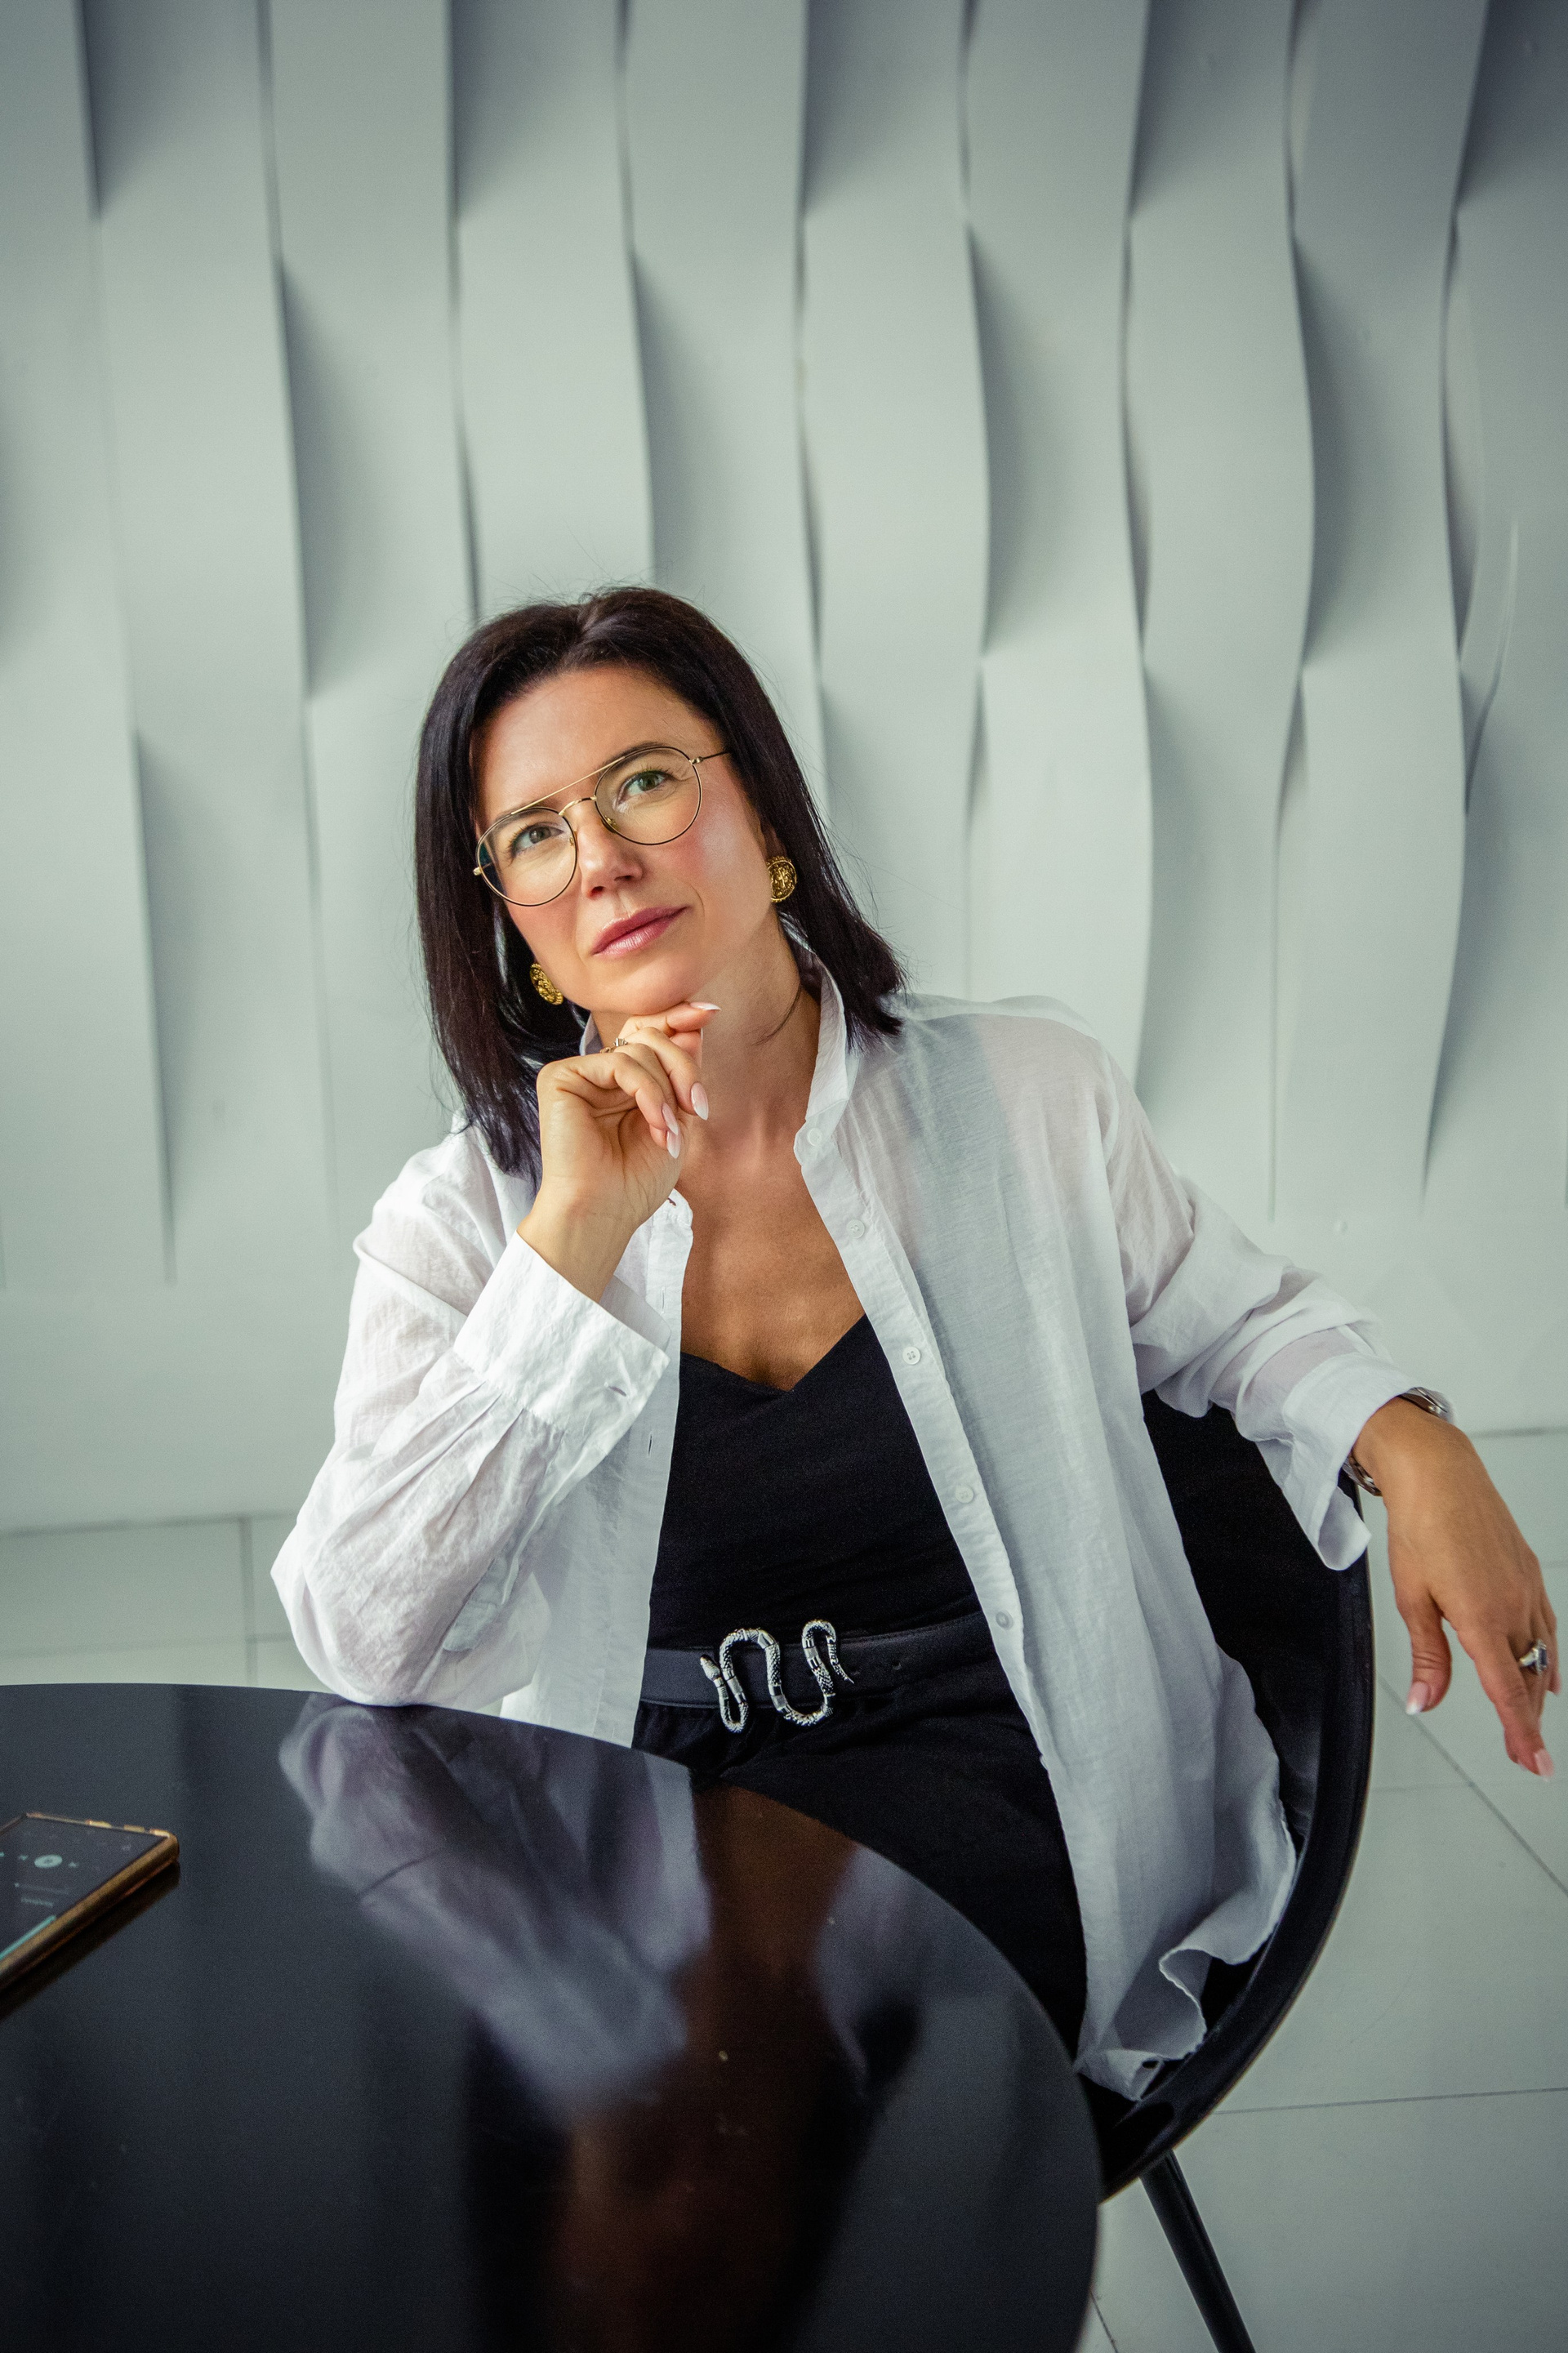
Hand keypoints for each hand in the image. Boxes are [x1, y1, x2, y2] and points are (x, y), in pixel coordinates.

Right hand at [518, 1002, 715, 1298]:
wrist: (604, 1214)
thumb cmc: (636, 1180)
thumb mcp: (675, 1119)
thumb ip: (682, 1074)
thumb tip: (695, 1024)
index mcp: (624, 1082)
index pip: (650, 1033)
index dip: (678, 1017)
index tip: (710, 1013)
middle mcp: (600, 1073)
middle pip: (650, 1035)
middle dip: (684, 1066)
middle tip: (699, 1106)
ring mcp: (580, 1074)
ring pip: (639, 1049)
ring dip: (668, 1090)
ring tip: (671, 1131)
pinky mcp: (561, 1078)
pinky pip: (619, 1063)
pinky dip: (648, 1092)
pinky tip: (657, 1123)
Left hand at [1355, 1399, 1558, 1777]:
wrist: (1439, 1471)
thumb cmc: (1419, 1526)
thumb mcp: (1412, 1598)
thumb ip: (1427, 1656)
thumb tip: (1426, 1702)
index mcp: (1482, 1619)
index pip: (1508, 1693)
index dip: (1523, 1734)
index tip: (1536, 1765)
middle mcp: (1514, 1606)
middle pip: (1527, 1679)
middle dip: (1527, 1721)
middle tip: (1527, 1755)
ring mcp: (1526, 1588)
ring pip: (1540, 1655)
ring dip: (1536, 1690)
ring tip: (1533, 1719)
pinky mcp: (1529, 1571)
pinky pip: (1547, 1626)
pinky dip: (1547, 1655)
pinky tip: (1548, 1667)